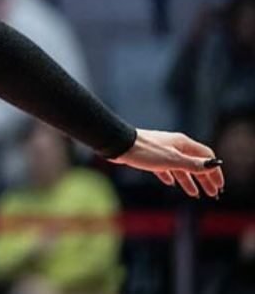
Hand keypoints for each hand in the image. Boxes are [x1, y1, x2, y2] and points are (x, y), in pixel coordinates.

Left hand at [109, 128, 224, 197]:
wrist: (119, 144)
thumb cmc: (145, 151)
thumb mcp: (172, 160)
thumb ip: (192, 164)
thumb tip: (213, 165)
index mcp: (183, 144)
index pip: (206, 157)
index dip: (214, 171)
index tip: (219, 186)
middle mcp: (174, 146)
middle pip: (194, 163)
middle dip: (204, 179)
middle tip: (212, 195)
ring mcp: (162, 151)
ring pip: (180, 167)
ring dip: (188, 181)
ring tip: (195, 194)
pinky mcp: (149, 157)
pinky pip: (164, 168)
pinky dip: (170, 176)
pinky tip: (171, 183)